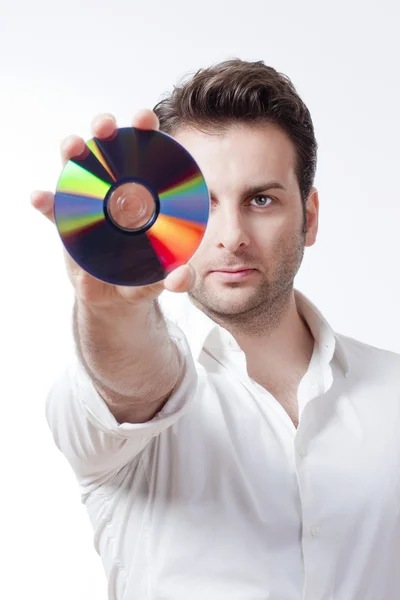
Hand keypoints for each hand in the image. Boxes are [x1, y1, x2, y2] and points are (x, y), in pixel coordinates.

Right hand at [31, 110, 196, 309]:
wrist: (112, 298)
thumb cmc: (141, 278)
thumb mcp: (162, 279)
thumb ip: (178, 280)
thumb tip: (184, 275)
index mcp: (143, 194)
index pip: (145, 155)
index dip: (144, 131)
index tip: (145, 120)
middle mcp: (114, 191)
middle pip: (108, 151)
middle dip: (105, 130)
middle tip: (106, 126)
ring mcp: (88, 205)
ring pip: (77, 171)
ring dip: (73, 154)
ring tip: (72, 147)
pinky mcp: (67, 225)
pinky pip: (54, 211)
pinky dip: (46, 202)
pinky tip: (40, 197)